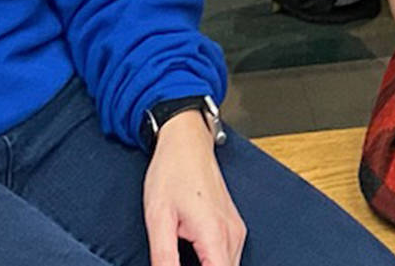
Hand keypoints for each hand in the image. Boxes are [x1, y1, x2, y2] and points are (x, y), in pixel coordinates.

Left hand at [144, 112, 245, 265]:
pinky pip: (230, 259)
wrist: (186, 142)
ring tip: (182, 258)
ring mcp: (236, 231)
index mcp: (214, 233)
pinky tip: (196, 259)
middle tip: (177, 262)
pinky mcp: (234, 228)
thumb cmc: (172, 171)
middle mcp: (231, 234)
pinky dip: (215, 265)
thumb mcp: (158, 217)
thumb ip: (163, 257)